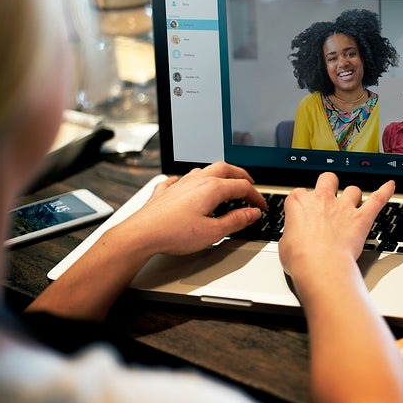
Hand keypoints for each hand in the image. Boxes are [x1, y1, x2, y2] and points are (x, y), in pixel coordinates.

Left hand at [120, 162, 266, 256]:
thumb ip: (236, 221)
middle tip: (249, 184)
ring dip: (218, 174)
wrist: (141, 234)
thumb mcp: (213, 232)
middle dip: (241, 175)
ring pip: (204, 170)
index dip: (256, 196)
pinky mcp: (165, 191)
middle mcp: (196, 180)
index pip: (242, 187)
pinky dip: (190, 181)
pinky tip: (188, 186)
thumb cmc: (174, 233)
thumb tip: (252, 213)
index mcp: (212, 188)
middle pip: (225, 169)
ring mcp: (179, 184)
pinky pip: (180, 179)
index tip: (261, 206)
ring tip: (224, 183)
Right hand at [278, 172, 394, 279]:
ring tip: (353, 204)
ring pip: (353, 189)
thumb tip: (294, 238)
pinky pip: (378, 199)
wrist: (320, 267)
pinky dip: (385, 191)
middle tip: (329, 194)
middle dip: (329, 184)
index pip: (300, 193)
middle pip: (328, 179)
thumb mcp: (284, 244)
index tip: (304, 213)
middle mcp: (322, 199)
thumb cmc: (301, 259)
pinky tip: (390, 185)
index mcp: (299, 202)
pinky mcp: (361, 218)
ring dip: (353, 196)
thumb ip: (292, 234)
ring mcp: (344, 207)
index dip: (304, 203)